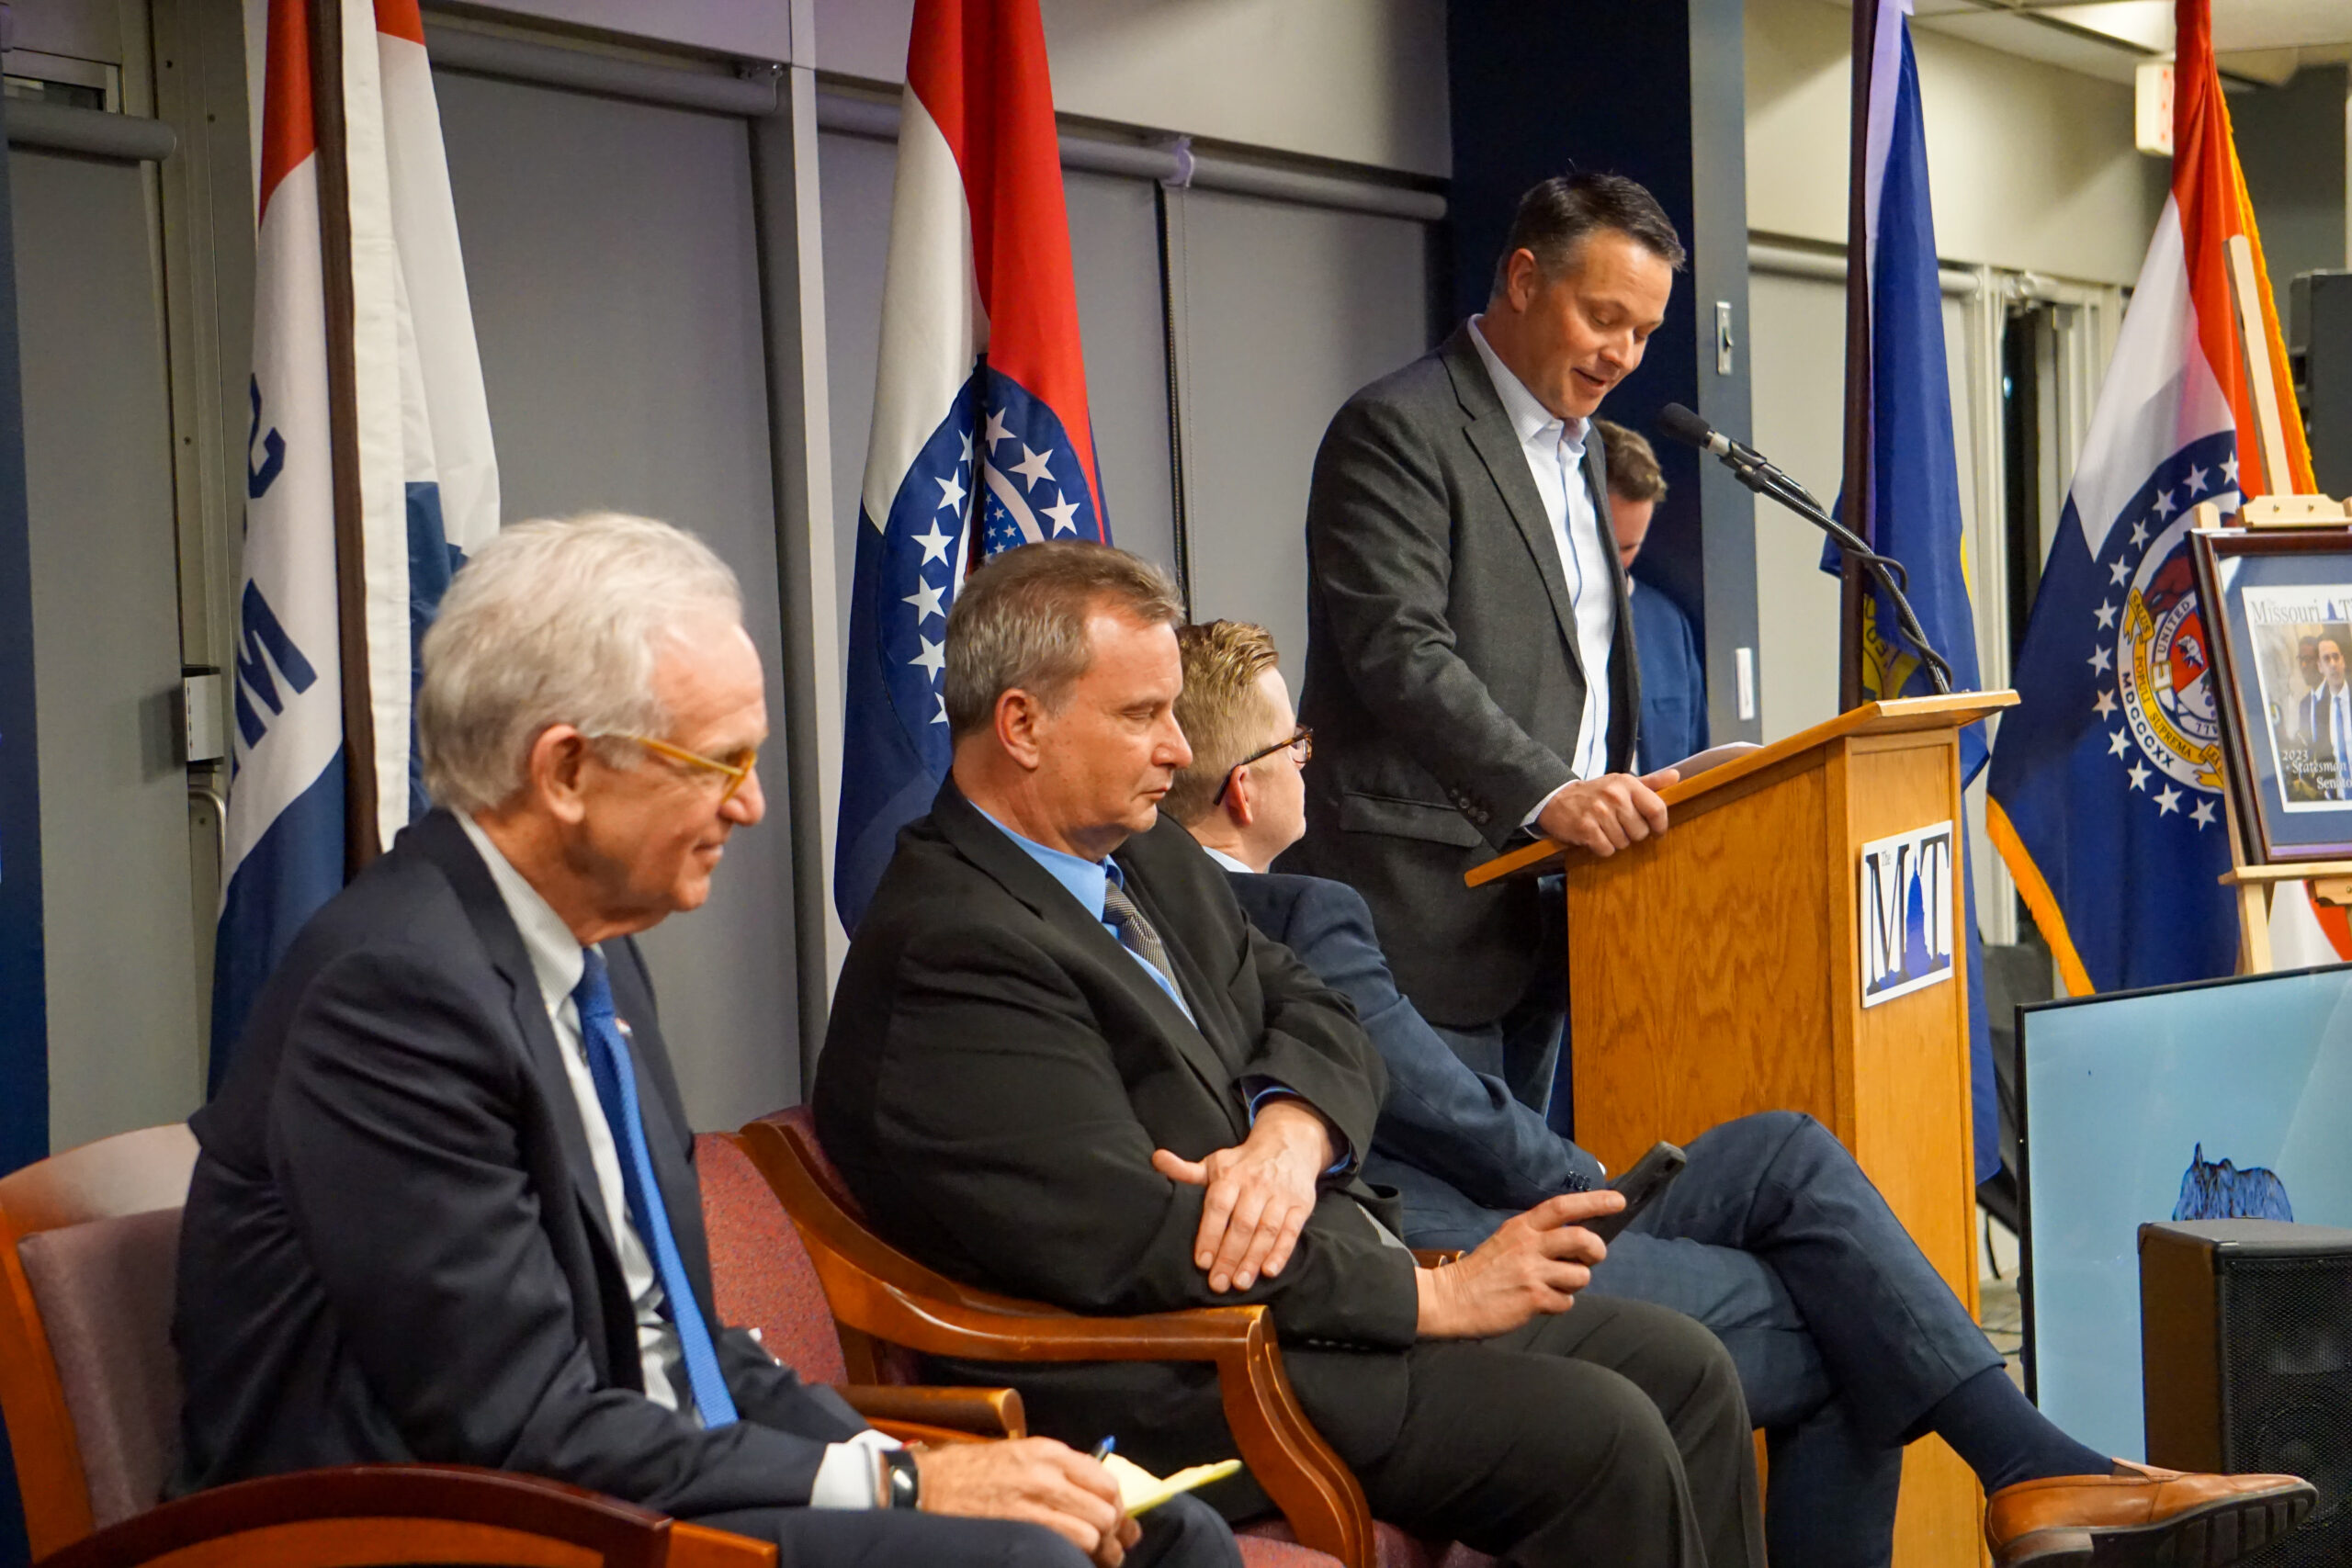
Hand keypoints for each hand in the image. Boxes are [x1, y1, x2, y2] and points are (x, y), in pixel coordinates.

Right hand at [914, 1438, 1141, 1565]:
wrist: (925, 1486)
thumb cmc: (969, 1472)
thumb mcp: (1018, 1456)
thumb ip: (1056, 1473)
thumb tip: (1094, 1498)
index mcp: (1049, 1452)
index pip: (1106, 1480)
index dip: (1117, 1507)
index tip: (1117, 1523)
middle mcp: (1047, 1472)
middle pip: (1106, 1508)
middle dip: (1113, 1533)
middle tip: (1109, 1549)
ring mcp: (1034, 1501)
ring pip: (1093, 1531)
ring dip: (1098, 1551)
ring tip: (1094, 1560)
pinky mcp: (1021, 1526)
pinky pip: (1068, 1545)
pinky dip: (1076, 1557)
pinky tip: (1071, 1561)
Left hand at [1152, 1098, 1330, 1291]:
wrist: (1289, 1142)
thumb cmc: (1244, 1162)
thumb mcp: (1215, 1163)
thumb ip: (1186, 1170)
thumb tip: (1156, 1160)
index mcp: (1231, 1176)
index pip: (1219, 1207)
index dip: (1210, 1235)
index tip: (1202, 1262)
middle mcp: (1256, 1184)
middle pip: (1242, 1224)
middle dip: (1229, 1256)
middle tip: (1218, 1284)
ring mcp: (1281, 1194)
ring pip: (1266, 1230)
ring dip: (1253, 1259)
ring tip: (1240, 1283)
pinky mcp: (1301, 1204)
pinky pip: (1291, 1231)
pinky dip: (1281, 1252)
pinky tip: (1269, 1271)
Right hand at [1413, 1189, 1624, 1338]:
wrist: (1451, 1299)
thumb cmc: (1483, 1271)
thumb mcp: (1507, 1240)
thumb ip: (1538, 1237)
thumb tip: (1576, 1241)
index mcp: (1522, 1227)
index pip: (1564, 1207)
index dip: (1595, 1202)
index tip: (1618, 1201)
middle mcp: (1529, 1245)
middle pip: (1582, 1239)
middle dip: (1596, 1250)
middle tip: (1591, 1258)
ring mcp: (1532, 1272)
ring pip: (1580, 1275)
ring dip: (1574, 1283)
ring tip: (1555, 1286)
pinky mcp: (1533, 1298)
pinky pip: (1566, 1302)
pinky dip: (1559, 1304)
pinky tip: (1541, 1302)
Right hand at [1533, 769, 1677, 856]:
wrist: (1556, 799)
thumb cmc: (1596, 793)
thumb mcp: (1622, 783)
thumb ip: (1651, 782)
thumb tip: (1677, 776)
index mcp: (1627, 784)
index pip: (1657, 809)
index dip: (1660, 826)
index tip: (1657, 832)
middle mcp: (1614, 796)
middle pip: (1640, 832)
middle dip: (1632, 834)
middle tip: (1619, 826)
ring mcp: (1599, 812)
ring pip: (1623, 843)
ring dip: (1615, 841)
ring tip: (1604, 829)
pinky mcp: (1585, 828)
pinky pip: (1606, 850)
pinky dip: (1602, 848)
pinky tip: (1594, 837)